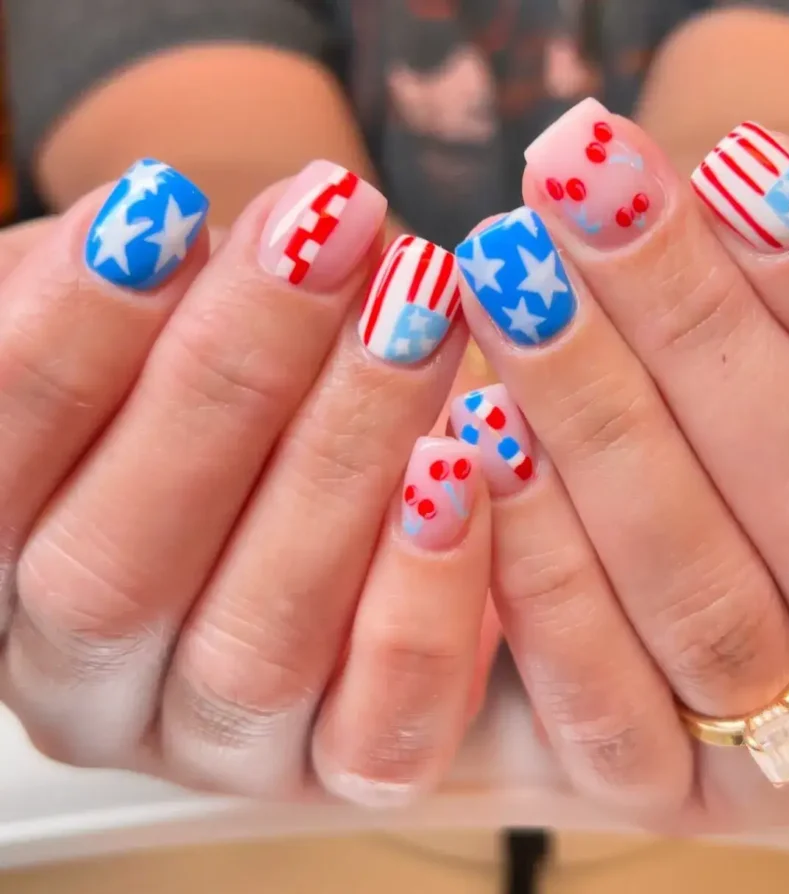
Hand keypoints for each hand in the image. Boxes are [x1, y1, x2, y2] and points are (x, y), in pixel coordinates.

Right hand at [0, 159, 491, 803]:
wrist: (347, 458)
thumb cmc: (235, 377)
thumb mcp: (154, 319)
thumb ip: (124, 291)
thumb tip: (149, 230)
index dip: (70, 345)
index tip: (164, 208)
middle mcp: (89, 683)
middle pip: (118, 573)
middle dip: (229, 384)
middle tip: (330, 238)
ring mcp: (219, 745)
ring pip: (255, 648)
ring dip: (343, 463)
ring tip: (417, 315)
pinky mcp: (343, 770)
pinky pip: (378, 732)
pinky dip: (422, 600)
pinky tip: (463, 468)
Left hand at [452, 100, 788, 828]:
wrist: (752, 505)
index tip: (739, 161)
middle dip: (693, 334)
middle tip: (581, 193)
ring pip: (704, 600)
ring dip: (593, 421)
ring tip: (510, 277)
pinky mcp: (667, 792)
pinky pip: (599, 702)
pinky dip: (535, 563)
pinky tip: (472, 431)